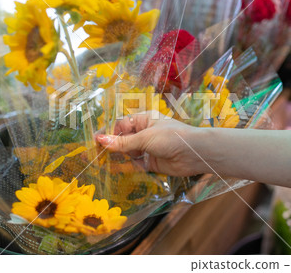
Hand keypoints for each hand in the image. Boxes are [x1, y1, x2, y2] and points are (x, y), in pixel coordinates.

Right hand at [95, 112, 209, 176]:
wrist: (195, 153)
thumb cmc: (171, 137)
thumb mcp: (145, 138)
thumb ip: (123, 142)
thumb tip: (100, 139)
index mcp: (144, 120)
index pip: (121, 125)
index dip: (109, 133)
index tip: (96, 142)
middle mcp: (145, 133)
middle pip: (124, 139)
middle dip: (112, 147)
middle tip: (95, 155)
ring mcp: (148, 149)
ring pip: (129, 153)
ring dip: (118, 158)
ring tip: (102, 164)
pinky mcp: (152, 163)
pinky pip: (136, 165)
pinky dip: (127, 168)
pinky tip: (116, 171)